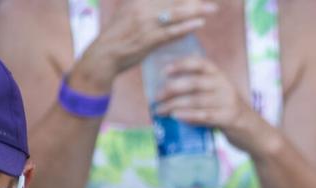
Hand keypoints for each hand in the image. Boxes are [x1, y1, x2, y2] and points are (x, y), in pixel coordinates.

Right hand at [73, 0, 215, 91]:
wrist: (104, 55)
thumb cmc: (119, 35)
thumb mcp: (129, 11)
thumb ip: (145, 5)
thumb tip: (165, 6)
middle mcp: (143, 7)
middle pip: (174, 0)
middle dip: (192, 0)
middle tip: (210, 2)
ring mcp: (146, 24)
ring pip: (176, 14)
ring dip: (196, 10)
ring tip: (212, 9)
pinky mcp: (148, 40)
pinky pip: (171, 32)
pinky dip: (186, 27)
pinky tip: (199, 24)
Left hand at [154, 56, 271, 151]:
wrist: (254, 132)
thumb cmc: (228, 113)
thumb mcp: (217, 95)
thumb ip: (200, 91)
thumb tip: (167, 92)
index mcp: (220, 76)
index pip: (200, 63)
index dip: (181, 64)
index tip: (164, 71)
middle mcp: (224, 85)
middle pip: (194, 83)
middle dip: (172, 89)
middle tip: (156, 97)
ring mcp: (228, 101)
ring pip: (196, 100)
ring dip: (175, 105)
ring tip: (160, 111)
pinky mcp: (229, 118)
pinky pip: (205, 115)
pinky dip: (188, 116)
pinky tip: (176, 117)